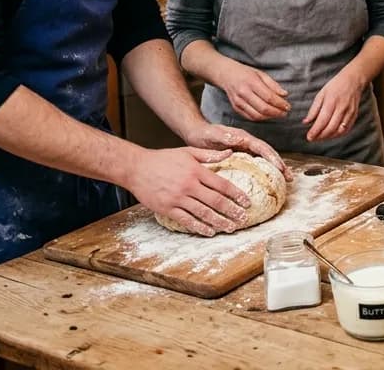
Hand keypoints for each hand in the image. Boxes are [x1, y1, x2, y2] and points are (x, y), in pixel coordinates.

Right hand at [123, 146, 248, 236]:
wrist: (136, 168)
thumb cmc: (162, 159)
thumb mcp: (187, 151)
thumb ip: (209, 154)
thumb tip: (230, 153)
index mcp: (196, 171)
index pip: (222, 184)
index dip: (237, 194)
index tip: (247, 202)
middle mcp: (189, 185)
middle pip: (215, 201)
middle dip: (232, 211)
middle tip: (244, 219)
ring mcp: (177, 198)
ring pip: (203, 213)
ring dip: (219, 222)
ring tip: (230, 228)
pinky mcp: (167, 208)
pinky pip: (186, 220)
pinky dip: (199, 227)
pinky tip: (209, 231)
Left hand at [183, 122, 290, 179]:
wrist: (196, 133)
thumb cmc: (204, 133)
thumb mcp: (214, 134)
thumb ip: (225, 136)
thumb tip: (240, 139)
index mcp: (243, 138)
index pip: (262, 148)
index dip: (273, 157)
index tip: (280, 168)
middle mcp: (247, 143)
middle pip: (268, 154)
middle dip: (280, 165)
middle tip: (289, 176)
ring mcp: (245, 150)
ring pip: (264, 160)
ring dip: (275, 169)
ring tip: (284, 181)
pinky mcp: (240, 157)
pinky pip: (255, 165)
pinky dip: (264, 172)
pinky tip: (267, 182)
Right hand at [215, 59, 289, 121]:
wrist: (226, 74)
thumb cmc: (245, 73)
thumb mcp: (261, 74)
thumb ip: (273, 85)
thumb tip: (285, 95)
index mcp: (251, 82)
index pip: (269, 97)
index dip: (280, 104)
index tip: (288, 106)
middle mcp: (243, 93)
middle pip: (263, 108)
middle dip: (277, 112)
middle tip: (285, 112)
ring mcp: (238, 102)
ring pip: (257, 115)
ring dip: (270, 117)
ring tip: (278, 114)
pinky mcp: (236, 108)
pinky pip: (250, 117)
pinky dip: (261, 118)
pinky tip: (268, 115)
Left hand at [305, 69, 364, 140]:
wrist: (353, 80)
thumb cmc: (335, 86)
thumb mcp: (321, 94)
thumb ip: (313, 109)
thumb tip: (306, 122)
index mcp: (331, 102)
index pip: (322, 121)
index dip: (315, 131)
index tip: (309, 137)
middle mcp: (341, 108)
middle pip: (331, 128)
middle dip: (320, 136)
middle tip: (313, 138)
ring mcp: (349, 113)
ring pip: (339, 130)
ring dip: (329, 137)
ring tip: (320, 137)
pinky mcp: (354, 115)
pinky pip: (346, 129)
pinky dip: (338, 134)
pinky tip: (331, 134)